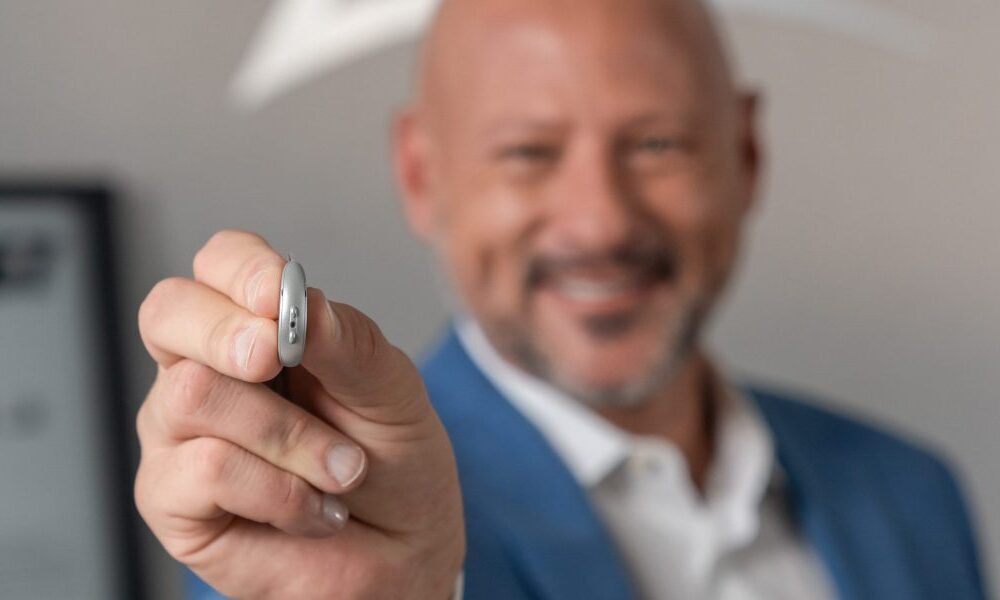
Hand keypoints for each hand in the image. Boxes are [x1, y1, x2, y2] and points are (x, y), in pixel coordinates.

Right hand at [134, 230, 463, 598]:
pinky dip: (280, 490)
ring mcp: (180, 434)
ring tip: (342, 471)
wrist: (404, 555)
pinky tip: (312, 510)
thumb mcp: (392, 392)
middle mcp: (207, 371)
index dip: (240, 269)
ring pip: (194, 394)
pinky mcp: (172, 498)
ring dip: (289, 437)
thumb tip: (298, 299)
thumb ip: (348, 343)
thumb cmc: (395, 465)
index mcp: (259, 329)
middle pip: (167, 312)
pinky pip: (206, 468)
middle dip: (228, 333)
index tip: (278, 295)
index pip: (219, 265)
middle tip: (277, 358)